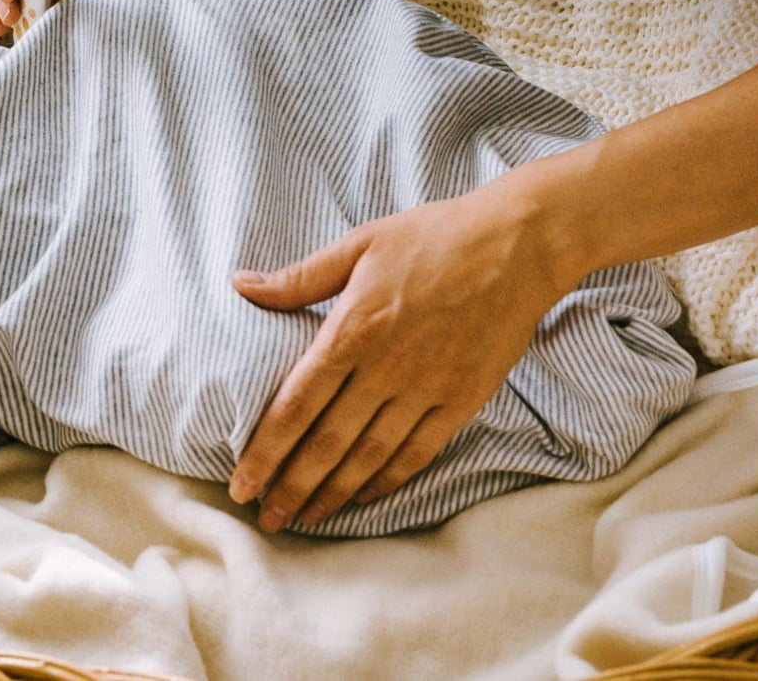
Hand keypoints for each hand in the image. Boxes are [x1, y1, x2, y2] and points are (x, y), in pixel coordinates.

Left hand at [227, 182, 575, 530]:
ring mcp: (426, 388)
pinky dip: (387, 480)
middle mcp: (385, 369)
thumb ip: (299, 278)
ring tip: (306, 519)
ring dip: (333, 493)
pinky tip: (363, 497)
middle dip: (291, 487)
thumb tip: (241, 284)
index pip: (295, 405)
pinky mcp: (461, 399)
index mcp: (352, 330)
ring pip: (369, 457)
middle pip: (327, 443)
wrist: (517, 246)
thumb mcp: (359, 245)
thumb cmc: (433, 237)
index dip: (265, 451)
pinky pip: (418, 452)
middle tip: (267, 519)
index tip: (240, 483)